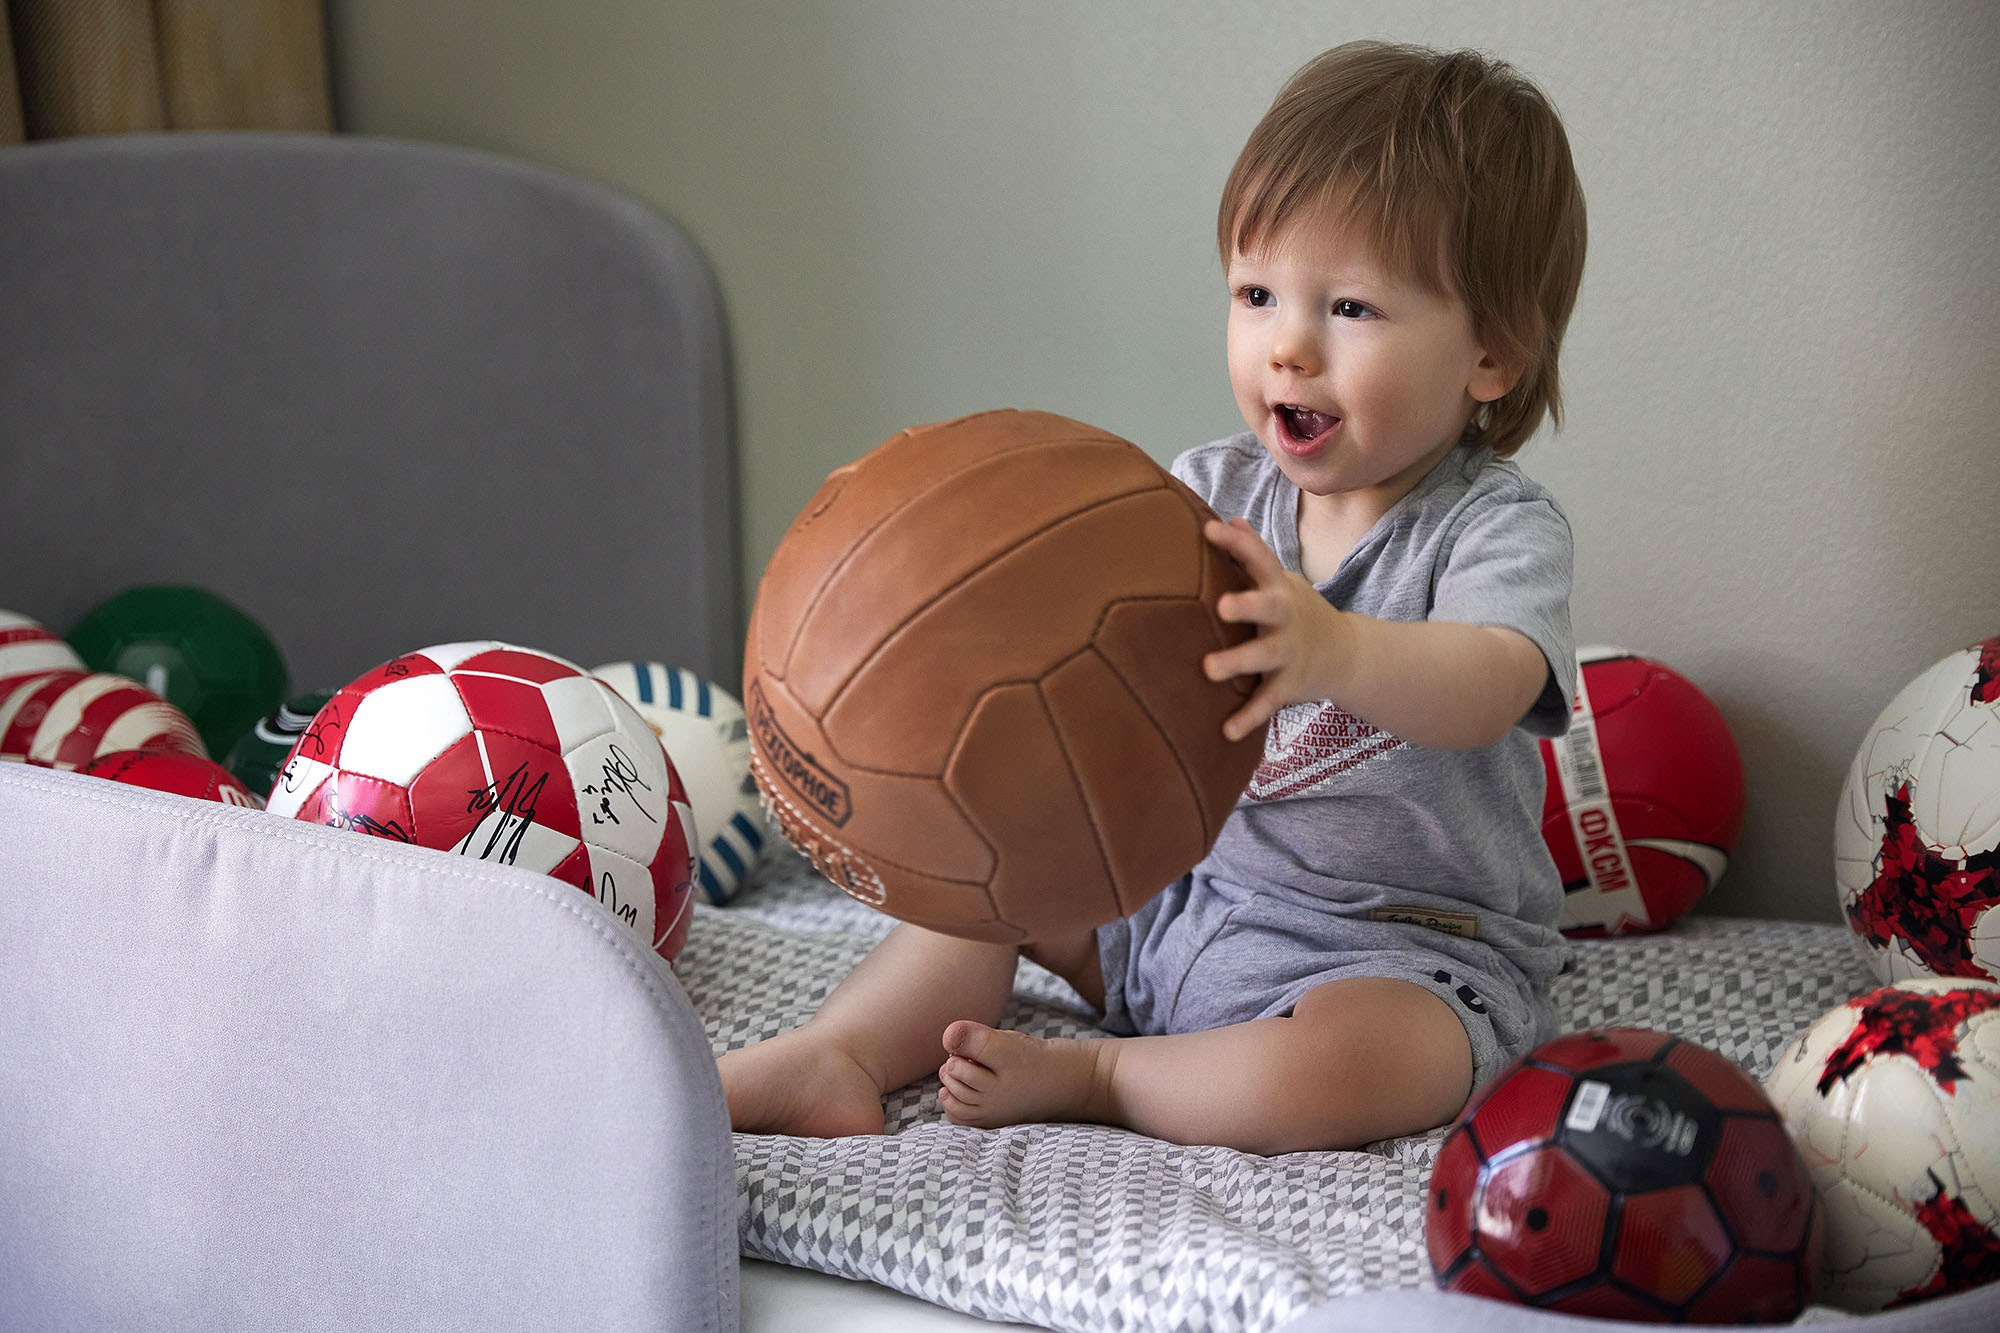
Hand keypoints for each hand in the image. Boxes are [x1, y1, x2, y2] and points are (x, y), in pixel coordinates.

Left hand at [1201, 518, 1349, 741]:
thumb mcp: (1282, 581)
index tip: (1208, 530)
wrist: (1348, 654)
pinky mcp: (1290, 684)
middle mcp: (1286, 618)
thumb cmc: (1298, 611)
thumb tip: (1230, 519)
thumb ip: (1254, 554)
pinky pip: (1268, 702)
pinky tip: (1226, 731)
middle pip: (1268, 607)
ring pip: (1264, 657)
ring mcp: (1290, 652)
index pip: (1259, 559)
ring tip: (1208, 669)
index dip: (1236, 543)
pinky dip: (1249, 718)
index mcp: (1279, 588)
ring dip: (1237, 662)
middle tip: (1221, 606)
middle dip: (1247, 604)